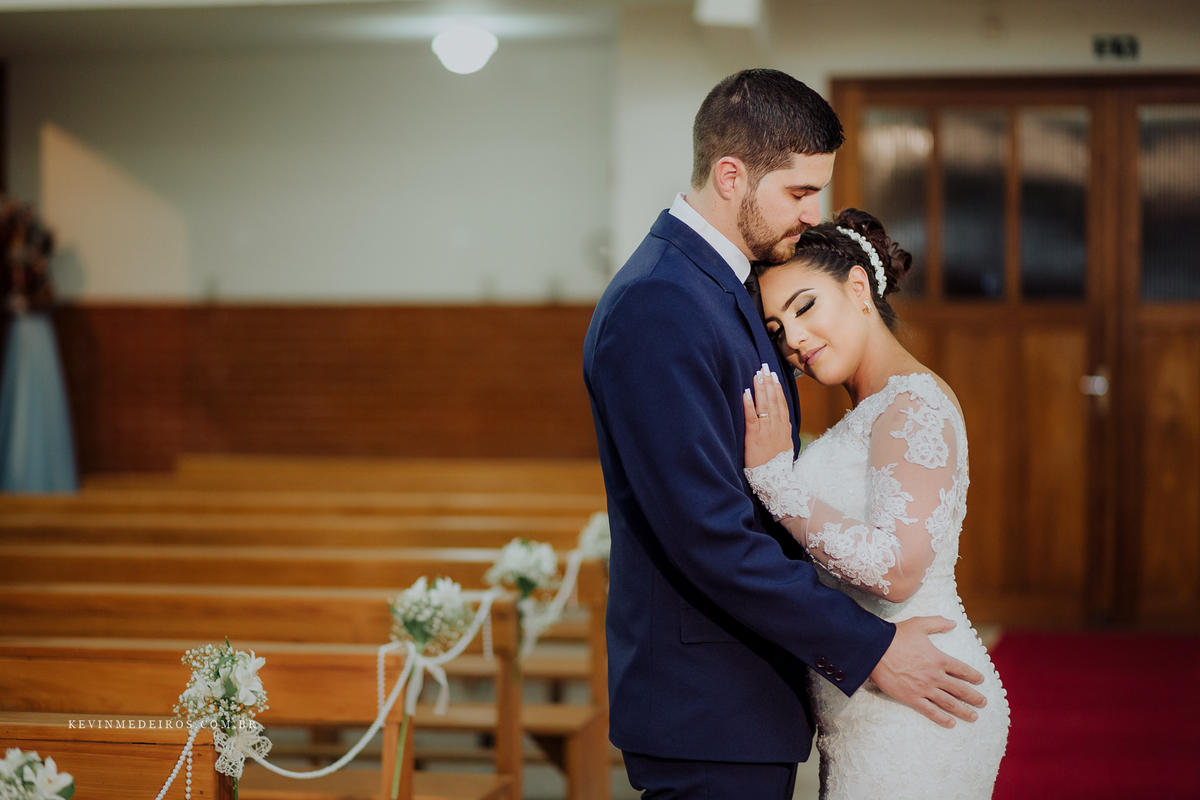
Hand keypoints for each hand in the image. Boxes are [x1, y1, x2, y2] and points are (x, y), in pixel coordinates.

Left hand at [742, 364, 793, 468]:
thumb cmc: (777, 466)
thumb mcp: (785, 446)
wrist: (775, 482)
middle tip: (764, 367)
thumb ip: (782, 431)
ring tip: (757, 374)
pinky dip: (749, 404)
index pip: (781, 403)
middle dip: (768, 382)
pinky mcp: (755, 437)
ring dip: (760, 388)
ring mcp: (766, 431)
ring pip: (764, 405)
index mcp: (784, 428)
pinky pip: (752, 417)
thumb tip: (780, 420)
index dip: (777, 388)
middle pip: (773, 400)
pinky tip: (746, 392)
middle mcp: (777, 427)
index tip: (773, 375)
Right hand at [870, 616, 986, 727]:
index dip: (973, 675)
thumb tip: (953, 623)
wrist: (876, 649)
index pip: (962, 669)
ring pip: (949, 703)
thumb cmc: (896, 635)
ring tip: (974, 717)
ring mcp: (924, 688)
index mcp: (939, 659)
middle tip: (983, 703)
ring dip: (964, 711)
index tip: (981, 680)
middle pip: (960, 689)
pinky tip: (951, 723)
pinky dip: (942, 718)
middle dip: (974, 697)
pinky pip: (930, 711)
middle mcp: (935, 675)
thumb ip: (938, 623)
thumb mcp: (919, 624)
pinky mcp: (912, 697)